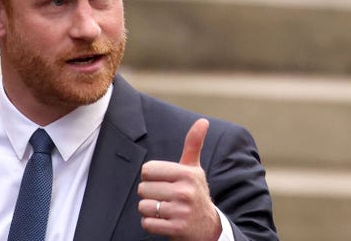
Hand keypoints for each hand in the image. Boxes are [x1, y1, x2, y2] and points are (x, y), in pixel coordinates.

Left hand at [138, 119, 221, 240]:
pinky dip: (151, 224)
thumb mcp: (194, 169)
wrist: (208, 227)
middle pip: (143, 189)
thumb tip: (203, 121)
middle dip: (150, 195)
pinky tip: (164, 221)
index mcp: (187, 174)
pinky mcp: (176, 229)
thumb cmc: (195, 193)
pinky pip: (147, 223)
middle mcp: (185, 192)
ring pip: (143, 206)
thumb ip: (194, 144)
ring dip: (150, 210)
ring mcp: (181, 211)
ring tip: (164, 209)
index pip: (147, 170)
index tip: (164, 182)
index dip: (151, 177)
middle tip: (165, 198)